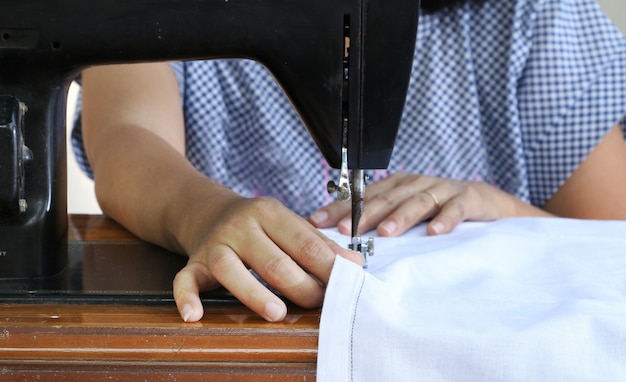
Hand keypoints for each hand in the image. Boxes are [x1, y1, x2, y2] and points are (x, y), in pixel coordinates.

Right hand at [173, 196, 363, 322]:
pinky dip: (187, 298)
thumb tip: (354, 265)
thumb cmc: (257, 224)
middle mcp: (240, 226)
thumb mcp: (288, 223)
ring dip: (255, 293)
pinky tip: (195, 314)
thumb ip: (318, 244)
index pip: (304, 242)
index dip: (328, 266)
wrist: (207, 210)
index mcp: (268, 212)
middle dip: (301, 286)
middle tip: (320, 303)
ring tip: (277, 312)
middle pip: (274, 261)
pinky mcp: (194, 262)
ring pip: (231, 270)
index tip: (348, 283)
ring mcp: (215, 245)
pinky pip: (184, 280)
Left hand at [309, 173, 548, 236]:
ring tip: (386, 233)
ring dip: (401, 216)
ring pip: (418, 201)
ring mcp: (444, 189)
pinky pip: (457, 207)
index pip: (363, 196)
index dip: (340, 207)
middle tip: (346, 230)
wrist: (493, 207)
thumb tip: (343, 243)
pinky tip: (435, 232)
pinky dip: (446, 218)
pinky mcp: (471, 198)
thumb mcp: (411, 216)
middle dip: (364, 213)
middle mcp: (417, 184)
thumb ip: (384, 223)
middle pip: (387, 198)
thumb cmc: (443, 212)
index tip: (317, 222)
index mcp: (398, 187)